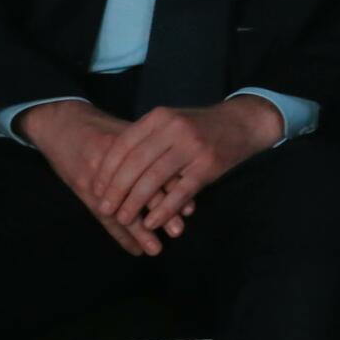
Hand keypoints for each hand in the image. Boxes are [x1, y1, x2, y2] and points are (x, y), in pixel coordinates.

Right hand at [17, 99, 194, 255]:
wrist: (61, 123)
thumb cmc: (100, 127)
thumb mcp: (127, 130)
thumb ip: (151, 150)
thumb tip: (181, 176)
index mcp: (131, 142)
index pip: (157, 170)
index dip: (174, 190)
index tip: (190, 209)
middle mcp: (114, 159)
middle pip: (141, 189)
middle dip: (161, 212)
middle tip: (178, 231)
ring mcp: (96, 174)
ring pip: (120, 207)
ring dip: (138, 230)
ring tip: (155, 248)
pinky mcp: (83, 186)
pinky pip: (103, 215)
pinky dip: (119, 234)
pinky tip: (134, 249)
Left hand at [89, 97, 284, 243]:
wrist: (242, 122)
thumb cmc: (200, 126)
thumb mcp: (171, 121)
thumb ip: (146, 138)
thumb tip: (112, 166)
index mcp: (160, 117)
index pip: (124, 145)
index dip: (108, 170)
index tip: (96, 189)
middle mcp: (174, 129)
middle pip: (136, 163)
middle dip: (117, 189)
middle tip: (105, 208)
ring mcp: (192, 148)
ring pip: (154, 179)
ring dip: (136, 203)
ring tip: (125, 218)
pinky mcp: (208, 166)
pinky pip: (180, 192)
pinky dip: (164, 210)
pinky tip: (153, 222)